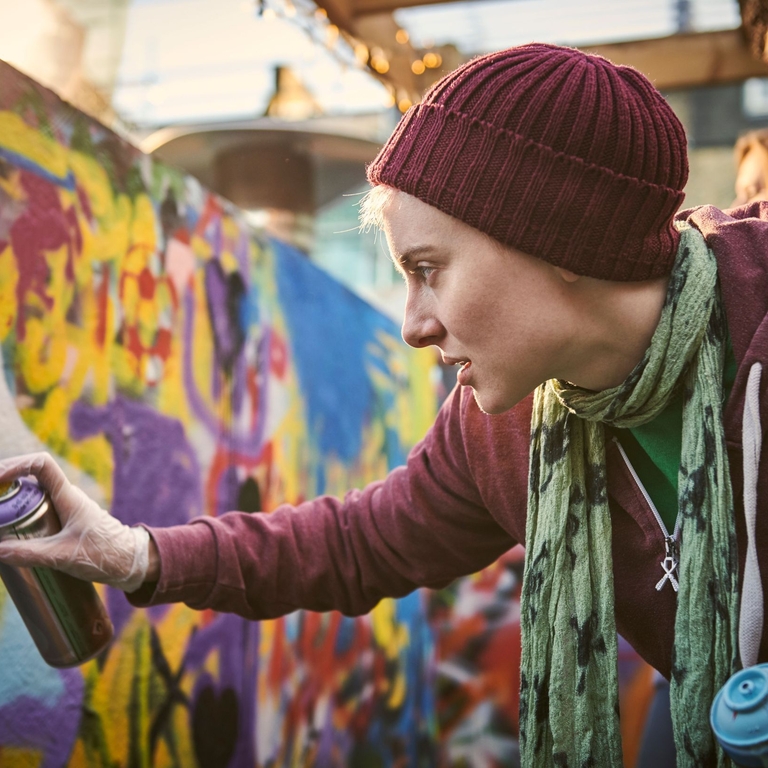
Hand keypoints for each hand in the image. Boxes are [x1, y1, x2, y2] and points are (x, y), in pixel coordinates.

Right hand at [0, 452, 150, 591]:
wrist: (130, 561)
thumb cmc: (104, 553)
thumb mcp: (63, 555)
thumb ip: (29, 553)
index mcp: (68, 496)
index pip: (42, 464)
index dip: (17, 464)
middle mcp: (66, 496)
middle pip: (31, 477)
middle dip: (5, 480)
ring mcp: (65, 507)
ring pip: (33, 493)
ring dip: (11, 497)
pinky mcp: (65, 521)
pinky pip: (38, 509)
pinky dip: (20, 512)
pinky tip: (8, 526)